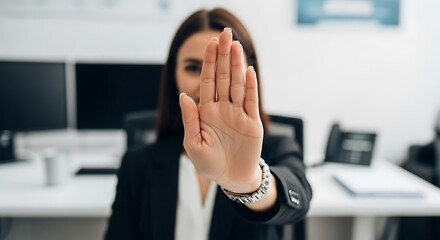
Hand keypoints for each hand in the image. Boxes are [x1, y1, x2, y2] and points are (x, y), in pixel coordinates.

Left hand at [179, 28, 263, 193]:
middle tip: (225, 34)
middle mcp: (223, 108)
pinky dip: (251, 86)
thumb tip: (184, 95)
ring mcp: (238, 113)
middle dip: (223, 56)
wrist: (231, 178)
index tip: (210, 44)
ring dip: (237, 65)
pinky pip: (251, 101)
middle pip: (223, 77)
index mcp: (206, 111)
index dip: (209, 63)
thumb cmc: (209, 164)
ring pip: (238, 85)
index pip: (207, 81)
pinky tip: (249, 70)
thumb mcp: (193, 144)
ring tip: (235, 45)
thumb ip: (190, 119)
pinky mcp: (252, 122)